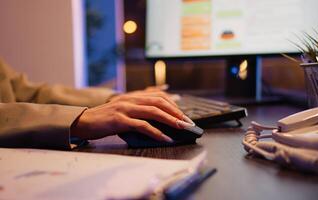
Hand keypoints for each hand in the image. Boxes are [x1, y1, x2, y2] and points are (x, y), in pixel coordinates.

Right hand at [71, 91, 192, 141]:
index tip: (183, 114)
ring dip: (170, 120)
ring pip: (153, 112)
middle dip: (176, 112)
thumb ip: (137, 110)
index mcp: (132, 96)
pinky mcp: (120, 120)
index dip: (173, 104)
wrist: (82, 121)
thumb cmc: (103, 119)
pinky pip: (142, 126)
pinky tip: (165, 138)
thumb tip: (156, 119)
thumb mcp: (121, 110)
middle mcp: (130, 100)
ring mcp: (125, 109)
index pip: (157, 96)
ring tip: (181, 128)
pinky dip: (156, 132)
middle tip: (187, 122)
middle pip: (159, 102)